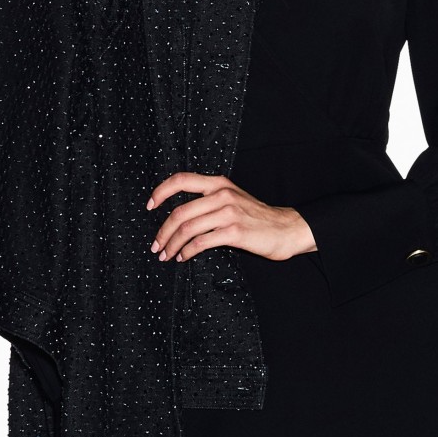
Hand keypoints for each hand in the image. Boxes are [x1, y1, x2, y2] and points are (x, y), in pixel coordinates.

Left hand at [146, 173, 315, 263]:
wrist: (287, 229)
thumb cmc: (258, 218)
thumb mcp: (234, 199)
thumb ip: (210, 200)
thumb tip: (180, 216)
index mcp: (220, 183)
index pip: (181, 180)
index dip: (161, 192)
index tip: (150, 206)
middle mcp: (222, 194)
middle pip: (180, 211)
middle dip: (163, 231)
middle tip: (156, 245)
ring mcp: (229, 213)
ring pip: (187, 228)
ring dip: (172, 244)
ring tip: (166, 255)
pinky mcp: (235, 232)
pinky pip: (201, 242)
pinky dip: (188, 251)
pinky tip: (184, 257)